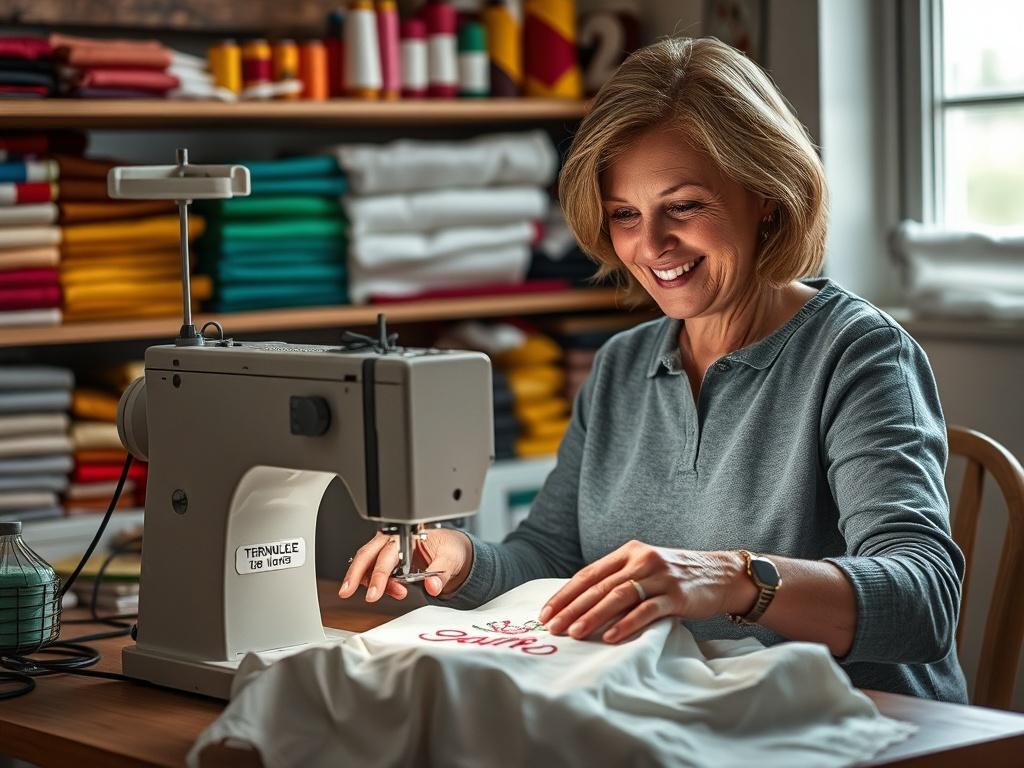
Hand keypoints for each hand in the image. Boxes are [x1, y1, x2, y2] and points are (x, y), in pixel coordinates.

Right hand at [338, 527, 472, 602]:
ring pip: (366, 564)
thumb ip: (440, 573)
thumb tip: (432, 586)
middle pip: (366, 555)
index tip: (375, 591)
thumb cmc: (446, 547)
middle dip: (354, 575)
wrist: (449, 548)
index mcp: (406, 534)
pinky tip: (389, 591)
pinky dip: (375, 584)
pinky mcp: (384, 560)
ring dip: (369, 582)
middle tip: (346, 592)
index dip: (379, 574)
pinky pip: (371, 572)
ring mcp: (385, 550)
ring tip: (387, 594)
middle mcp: (391, 540)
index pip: (388, 553)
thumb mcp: (450, 558)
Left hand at [539, 541, 754, 642]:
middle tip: (552, 627)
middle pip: (599, 586)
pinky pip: (646, 610)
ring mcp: (660, 576)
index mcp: (629, 551)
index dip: (565, 593)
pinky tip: (610, 636)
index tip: (546, 612)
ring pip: (618, 596)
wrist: (722, 574)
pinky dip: (626, 624)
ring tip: (574, 633)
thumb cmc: (677, 575)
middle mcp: (642, 559)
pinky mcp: (676, 595)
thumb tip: (581, 602)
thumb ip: (619, 578)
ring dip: (593, 616)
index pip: (589, 573)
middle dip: (571, 608)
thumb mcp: (645, 567)